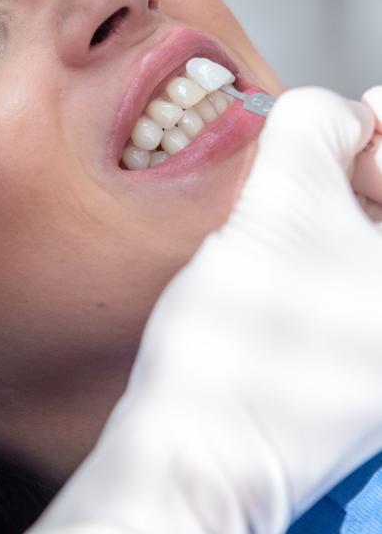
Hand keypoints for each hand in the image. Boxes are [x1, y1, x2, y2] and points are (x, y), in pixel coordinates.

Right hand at [29, 88, 381, 533]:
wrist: (196, 449)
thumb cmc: (246, 343)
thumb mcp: (284, 195)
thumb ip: (318, 121)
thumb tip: (341, 116)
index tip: (369, 112)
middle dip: (370, 164)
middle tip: (327, 148)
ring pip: (379, 242)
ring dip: (345, 202)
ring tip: (293, 201)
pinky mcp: (365, 362)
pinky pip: (360, 277)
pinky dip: (333, 243)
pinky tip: (289, 245)